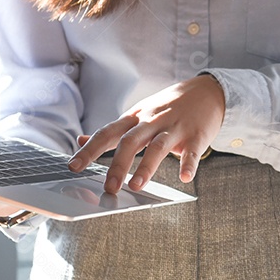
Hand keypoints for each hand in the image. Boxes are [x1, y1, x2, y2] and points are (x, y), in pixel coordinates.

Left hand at [69, 75, 224, 193]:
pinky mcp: (196, 135)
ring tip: (136, 186)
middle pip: (130, 141)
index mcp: (134, 118)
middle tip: (109, 187)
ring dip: (147, 167)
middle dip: (118, 165)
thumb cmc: (167, 107)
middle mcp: (151, 121)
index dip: (90, 150)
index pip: (107, 133)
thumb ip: (111, 130)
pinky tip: (185, 178)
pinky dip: (188, 164)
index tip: (74, 166)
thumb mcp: (136, 114)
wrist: (205, 92)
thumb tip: (81, 140)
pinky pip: (192, 151)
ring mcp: (174, 128)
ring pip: (158, 146)